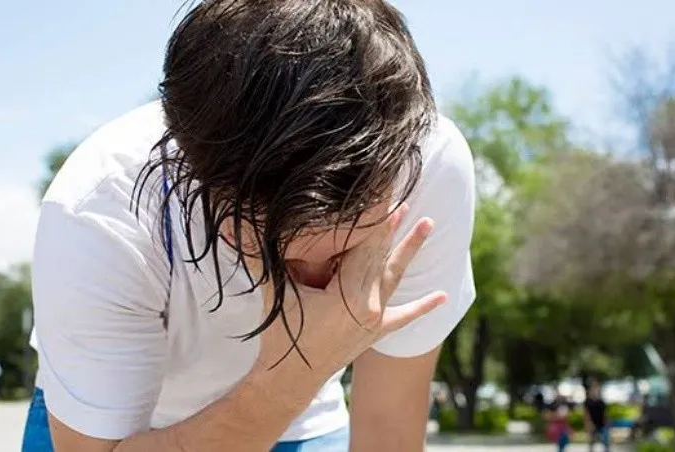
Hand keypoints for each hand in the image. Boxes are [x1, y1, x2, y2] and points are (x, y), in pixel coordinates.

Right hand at [250, 204, 446, 382]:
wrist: (289, 381)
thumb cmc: (280, 337)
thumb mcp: (273, 293)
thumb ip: (258, 257)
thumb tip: (232, 228)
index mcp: (346, 296)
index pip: (363, 246)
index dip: (373, 218)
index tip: (384, 193)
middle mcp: (367, 307)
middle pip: (380, 256)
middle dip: (391, 225)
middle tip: (404, 196)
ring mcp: (374, 320)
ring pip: (394, 277)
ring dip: (410, 250)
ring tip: (428, 224)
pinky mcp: (375, 332)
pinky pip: (403, 317)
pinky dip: (422, 307)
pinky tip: (442, 297)